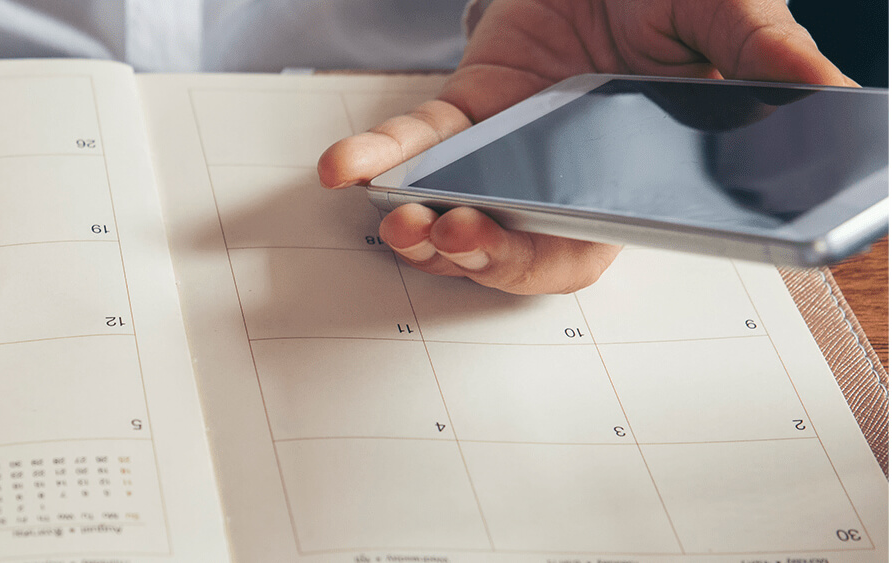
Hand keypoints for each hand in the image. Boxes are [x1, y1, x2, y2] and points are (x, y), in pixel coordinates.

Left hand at [317, 0, 853, 293]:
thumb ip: (767, 59)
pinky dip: (378, 156)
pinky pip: (415, 141)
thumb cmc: (670, 0)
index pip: (584, 246)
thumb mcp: (730, 18)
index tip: (513, 251)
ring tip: (400, 222)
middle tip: (450, 237)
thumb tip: (832, 98)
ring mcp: (504, 148)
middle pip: (511, 246)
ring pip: (453, 208)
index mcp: (627, 181)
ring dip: (419, 225)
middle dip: (475, 254)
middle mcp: (558, 178)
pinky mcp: (465, 109)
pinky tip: (344, 169)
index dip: (544, 259)